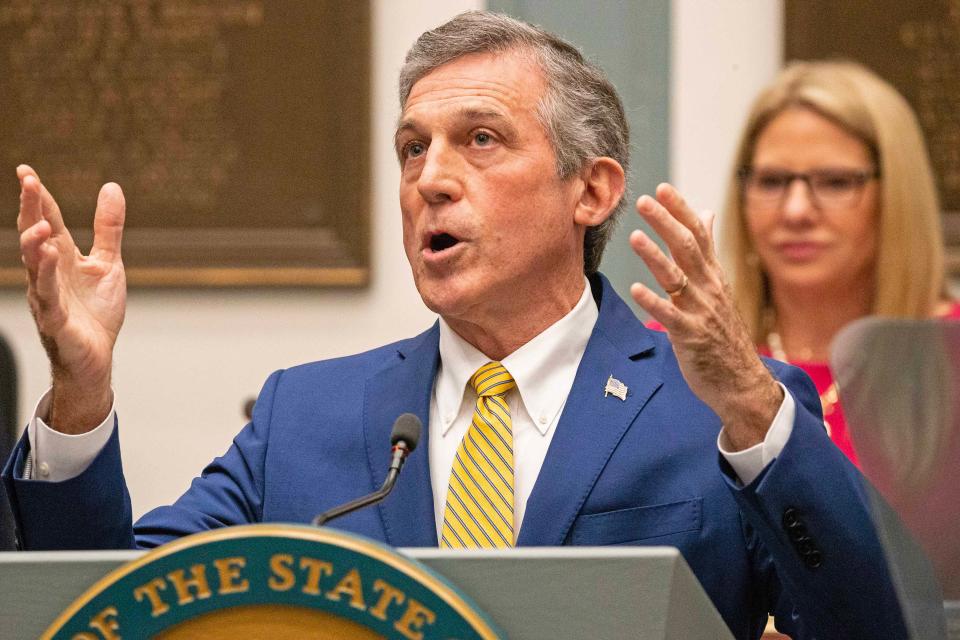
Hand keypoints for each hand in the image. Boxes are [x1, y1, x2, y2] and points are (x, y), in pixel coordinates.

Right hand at [17, 164, 126, 433]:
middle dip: (30, 210)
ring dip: (34, 244)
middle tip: (27, 182)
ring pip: (36, 267)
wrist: (96, 358)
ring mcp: (50, 297)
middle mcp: (50, 274)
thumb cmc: (95, 312)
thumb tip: (111, 186)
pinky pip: (49, 298)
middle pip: (36, 237)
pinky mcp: (57, 321)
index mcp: (62, 258)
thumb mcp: (107, 263)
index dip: (38, 197)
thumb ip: (108, 229)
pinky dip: (47, 278)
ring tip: (39, 222)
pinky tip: (48, 258)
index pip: (48, 221)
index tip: (26, 171)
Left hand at [629, 183, 781, 449]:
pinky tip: (636, 290)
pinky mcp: (692, 337)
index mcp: (713, 276)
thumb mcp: (718, 287)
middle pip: (687, 248)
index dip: (681, 210)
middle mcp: (709, 289)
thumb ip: (708, 251)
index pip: (698, 234)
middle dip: (666, 222)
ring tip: (636, 236)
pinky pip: (672, 317)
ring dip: (656, 257)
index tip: (663, 188)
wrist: (741, 381)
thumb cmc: (724, 333)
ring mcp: (701, 312)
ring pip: (678, 278)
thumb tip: (706, 214)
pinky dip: (655, 303)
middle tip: (645, 200)